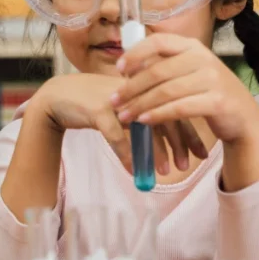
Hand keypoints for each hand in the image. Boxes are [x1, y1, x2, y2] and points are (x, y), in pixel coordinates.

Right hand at [32, 73, 206, 174]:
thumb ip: (143, 118)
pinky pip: (117, 137)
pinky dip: (126, 155)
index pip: (176, 108)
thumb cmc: (92, 103)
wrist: (57, 96)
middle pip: (166, 117)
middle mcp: (135, 90)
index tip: (201, 154)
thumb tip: (167, 142)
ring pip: (145, 128)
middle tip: (187, 166)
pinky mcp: (98, 110)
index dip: (190, 133)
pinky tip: (132, 171)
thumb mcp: (122, 108)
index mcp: (144, 86)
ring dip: (156, 153)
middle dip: (179, 145)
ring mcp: (117, 100)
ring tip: (165, 172)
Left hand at [113, 33, 258, 145]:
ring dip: (140, 105)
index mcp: (193, 47)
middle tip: (114, 101)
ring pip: (166, 91)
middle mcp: (203, 58)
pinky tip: (144, 120)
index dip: (135, 53)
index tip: (119, 68)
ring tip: (124, 115)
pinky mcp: (217, 101)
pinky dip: (158, 115)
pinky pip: (179, 108)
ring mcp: (212, 79)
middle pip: (157, 71)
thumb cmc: (207, 93)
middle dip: (131, 88)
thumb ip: (163, 67)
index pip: (159, 41)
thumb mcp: (188, 72)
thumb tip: (126, 69)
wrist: (243, 117)